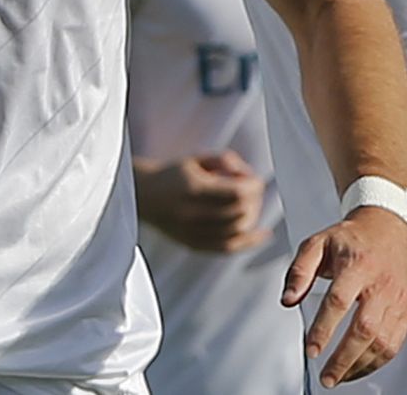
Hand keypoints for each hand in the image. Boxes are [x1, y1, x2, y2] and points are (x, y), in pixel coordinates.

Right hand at [134, 151, 272, 252]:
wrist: (142, 195)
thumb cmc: (171, 174)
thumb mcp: (195, 158)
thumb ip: (225, 161)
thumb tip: (248, 175)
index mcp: (193, 188)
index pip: (236, 192)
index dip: (253, 186)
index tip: (254, 180)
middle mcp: (193, 213)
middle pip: (239, 212)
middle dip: (253, 200)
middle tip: (252, 190)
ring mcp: (193, 232)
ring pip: (237, 231)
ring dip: (251, 217)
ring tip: (251, 205)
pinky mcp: (194, 244)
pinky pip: (228, 248)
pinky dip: (249, 242)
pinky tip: (264, 234)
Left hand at [285, 206, 406, 386]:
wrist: (387, 229)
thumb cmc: (350, 239)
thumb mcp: (316, 244)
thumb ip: (299, 272)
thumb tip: (287, 300)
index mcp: (356, 265)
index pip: (339, 302)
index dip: (324, 329)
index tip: (311, 349)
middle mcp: (380, 285)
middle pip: (364, 329)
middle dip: (344, 358)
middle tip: (326, 376)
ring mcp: (397, 300)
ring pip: (383, 341)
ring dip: (361, 365)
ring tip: (339, 377)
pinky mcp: (406, 312)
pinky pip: (395, 343)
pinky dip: (377, 361)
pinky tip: (359, 368)